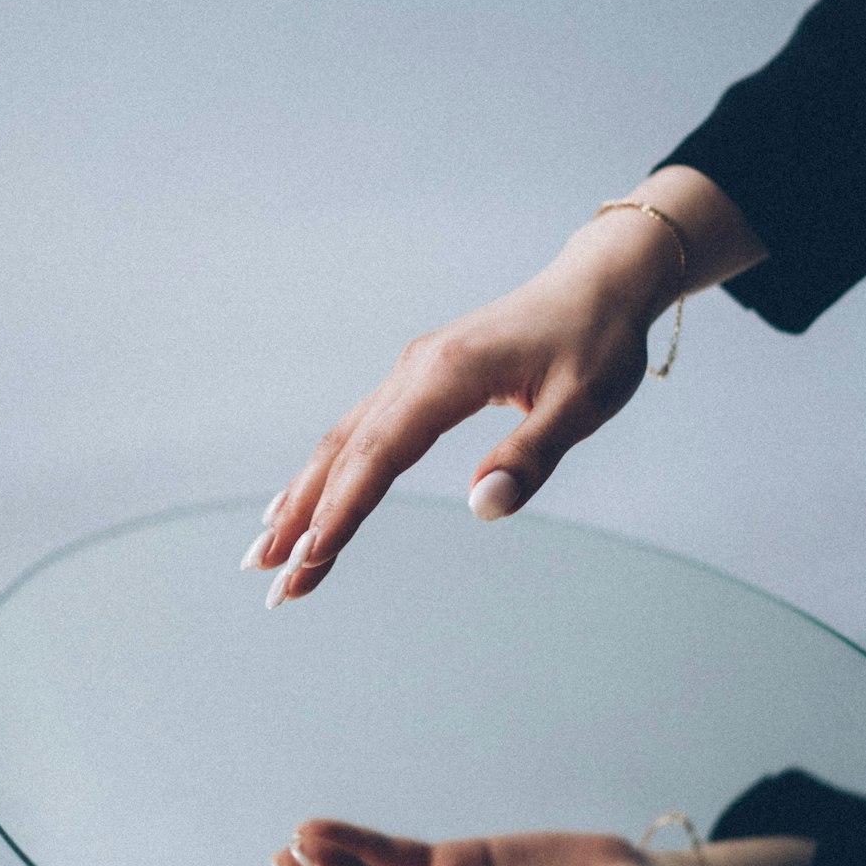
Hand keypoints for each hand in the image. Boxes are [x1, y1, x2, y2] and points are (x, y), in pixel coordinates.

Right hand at [241, 167, 768, 603]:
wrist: (599, 284)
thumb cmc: (598, 343)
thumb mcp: (584, 404)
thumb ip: (532, 455)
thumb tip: (484, 506)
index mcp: (448, 376)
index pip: (379, 456)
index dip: (341, 512)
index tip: (309, 560)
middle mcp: (416, 370)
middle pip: (344, 453)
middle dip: (304, 520)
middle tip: (270, 580)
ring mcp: (412, 372)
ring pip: (341, 441)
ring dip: (303, 498)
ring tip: (266, 552)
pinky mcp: (418, 379)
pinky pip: (359, 430)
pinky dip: (326, 472)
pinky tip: (301, 501)